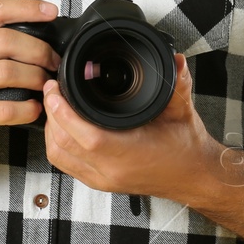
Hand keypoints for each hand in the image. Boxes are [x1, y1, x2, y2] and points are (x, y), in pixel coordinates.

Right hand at [0, 0, 61, 167]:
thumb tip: (38, 29)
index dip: (26, 8)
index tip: (51, 11)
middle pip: (5, 40)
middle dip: (38, 50)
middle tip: (53, 61)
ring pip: (7, 71)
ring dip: (36, 77)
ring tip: (46, 83)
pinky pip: (6, 109)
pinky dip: (27, 109)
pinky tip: (34, 108)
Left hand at [41, 52, 220, 201]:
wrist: (193, 176)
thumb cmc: (186, 147)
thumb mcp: (182, 111)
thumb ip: (178, 84)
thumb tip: (176, 59)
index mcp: (128, 154)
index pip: (85, 136)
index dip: (62, 111)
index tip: (55, 88)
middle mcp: (111, 170)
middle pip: (62, 144)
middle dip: (50, 114)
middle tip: (51, 90)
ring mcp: (103, 179)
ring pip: (59, 156)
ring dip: (51, 130)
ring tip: (54, 106)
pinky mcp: (100, 183)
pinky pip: (66, 165)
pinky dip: (58, 144)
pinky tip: (62, 127)